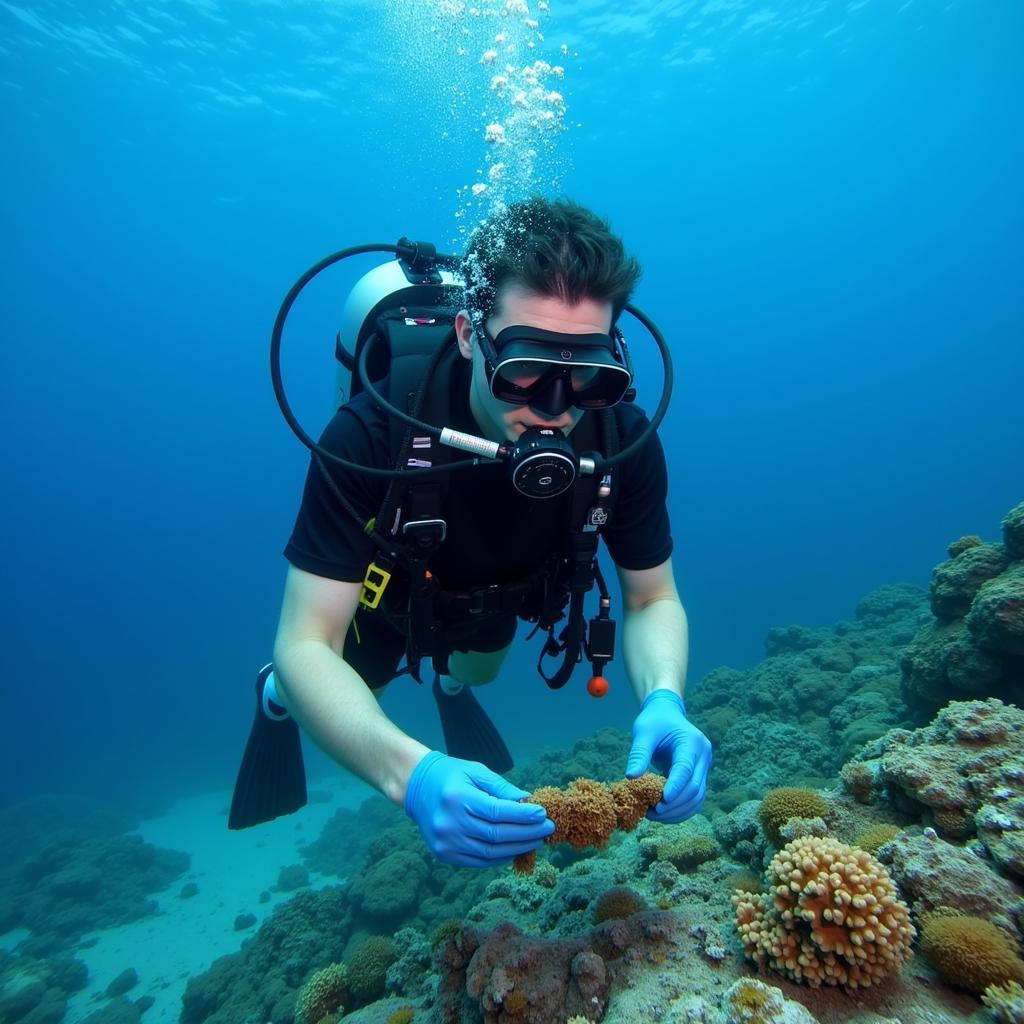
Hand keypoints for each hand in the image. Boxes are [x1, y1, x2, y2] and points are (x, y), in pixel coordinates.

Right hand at [404, 751, 554, 866]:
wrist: (417, 788)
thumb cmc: (451, 775)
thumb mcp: (476, 771)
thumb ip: (501, 788)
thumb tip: (528, 802)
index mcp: (457, 798)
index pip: (497, 812)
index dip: (523, 815)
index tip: (543, 814)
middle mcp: (450, 823)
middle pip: (497, 835)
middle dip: (526, 833)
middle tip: (547, 829)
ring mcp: (446, 842)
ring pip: (490, 853)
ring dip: (517, 848)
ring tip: (536, 840)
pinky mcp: (445, 854)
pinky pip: (479, 861)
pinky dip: (500, 857)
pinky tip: (515, 849)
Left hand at [626, 689, 711, 823]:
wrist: (667, 714)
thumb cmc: (654, 721)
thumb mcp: (643, 732)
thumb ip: (639, 754)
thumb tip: (631, 777)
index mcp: (692, 742)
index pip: (685, 769)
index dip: (675, 787)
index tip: (661, 803)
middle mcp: (703, 755)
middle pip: (694, 787)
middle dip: (674, 804)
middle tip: (651, 813)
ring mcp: (704, 767)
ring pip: (697, 798)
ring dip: (677, 811)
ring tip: (654, 815)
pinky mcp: (699, 776)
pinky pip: (694, 799)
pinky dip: (681, 810)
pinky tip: (663, 814)